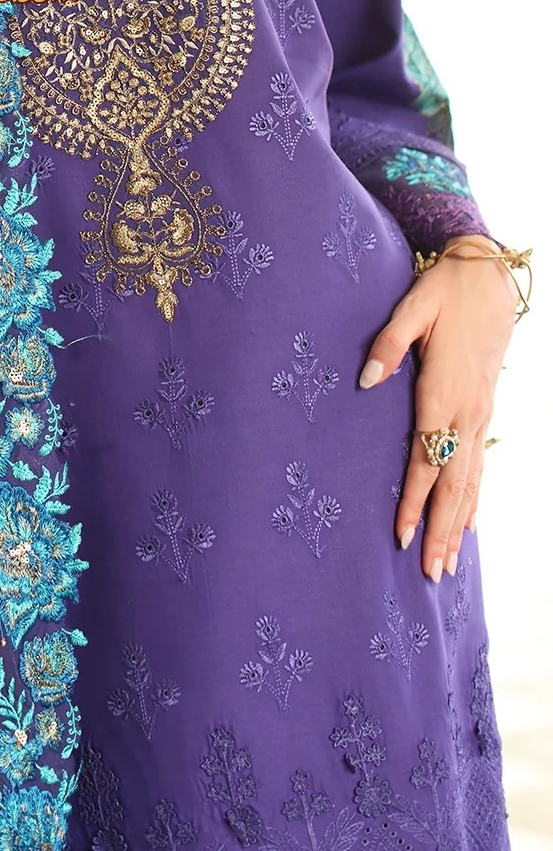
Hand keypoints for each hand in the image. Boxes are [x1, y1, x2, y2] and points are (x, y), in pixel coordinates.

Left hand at [357, 234, 516, 582]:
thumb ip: (386, 345)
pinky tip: (468, 524)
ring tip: (448, 565)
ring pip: (470, 481)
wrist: (487, 276)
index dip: (414, 500)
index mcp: (443, 392)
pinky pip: (479, 463)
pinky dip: (473, 498)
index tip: (402, 536)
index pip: (426, 459)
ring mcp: (479, 413)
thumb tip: (364, 381)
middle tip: (430, 574)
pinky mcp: (484, 408)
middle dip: (440, 530)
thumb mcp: (410, 308)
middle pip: (453, 484)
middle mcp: (466, 411)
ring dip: (457, 524)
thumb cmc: (443, 290)